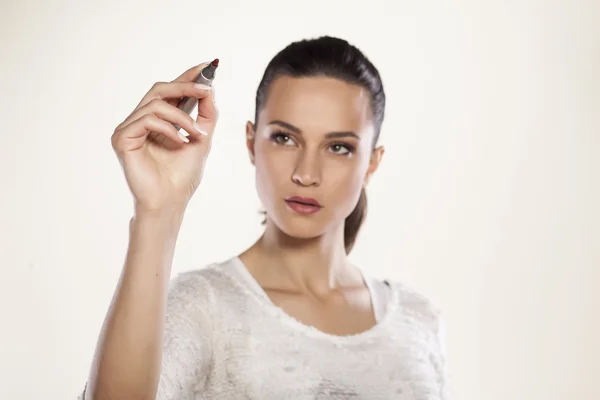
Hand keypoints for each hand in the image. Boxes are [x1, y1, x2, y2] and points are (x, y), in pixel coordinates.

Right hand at [111, 62, 218, 213]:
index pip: (171, 91)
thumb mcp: (202, 137)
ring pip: (156, 104)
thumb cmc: (183, 175)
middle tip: (206, 88)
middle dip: (186, 85)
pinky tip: (179, 142)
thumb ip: (206, 113)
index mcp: (157, 121)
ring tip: (198, 134)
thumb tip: (210, 87)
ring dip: (183, 117)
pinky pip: (147, 120)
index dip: (187, 76)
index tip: (207, 66)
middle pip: (160, 89)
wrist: (171, 201)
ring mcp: (128, 129)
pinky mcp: (122, 138)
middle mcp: (140, 121)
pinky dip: (168, 129)